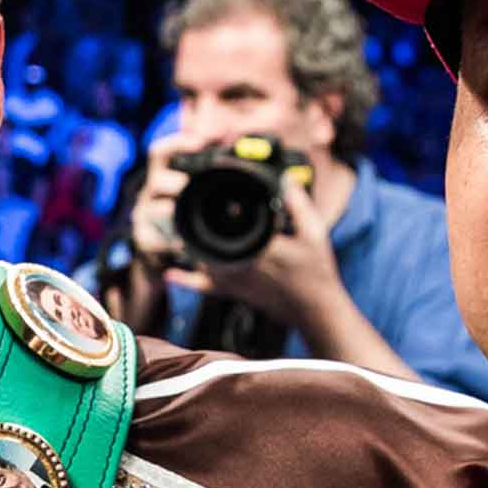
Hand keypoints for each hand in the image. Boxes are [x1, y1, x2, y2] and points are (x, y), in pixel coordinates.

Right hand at [102, 131, 195, 332]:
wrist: (160, 259)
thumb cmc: (182, 224)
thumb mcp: (191, 198)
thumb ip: (208, 180)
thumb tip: (245, 160)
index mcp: (162, 178)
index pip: (161, 151)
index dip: (178, 141)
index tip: (204, 141)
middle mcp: (149, 194)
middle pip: (157, 177)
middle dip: (177, 183)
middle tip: (192, 187)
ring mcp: (143, 218)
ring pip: (154, 208)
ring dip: (171, 211)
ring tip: (184, 215)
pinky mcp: (143, 241)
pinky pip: (153, 241)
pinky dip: (170, 245)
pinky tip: (183, 248)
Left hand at [191, 175, 349, 329]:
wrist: (315, 309)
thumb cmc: (317, 271)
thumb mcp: (314, 232)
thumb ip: (298, 204)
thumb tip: (286, 179)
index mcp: (259, 246)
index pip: (229, 221)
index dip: (214, 204)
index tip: (200, 190)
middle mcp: (241, 264)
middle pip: (206, 239)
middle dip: (193, 223)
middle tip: (179, 207)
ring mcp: (235, 280)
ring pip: (200, 260)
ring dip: (188, 246)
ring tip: (176, 228)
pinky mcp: (234, 292)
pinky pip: (204, 287)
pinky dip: (186, 280)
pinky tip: (169, 273)